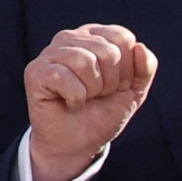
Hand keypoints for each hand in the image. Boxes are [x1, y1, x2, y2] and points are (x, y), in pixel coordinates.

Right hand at [23, 24, 157, 180]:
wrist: (78, 145)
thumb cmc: (103, 112)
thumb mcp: (134, 90)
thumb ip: (146, 67)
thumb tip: (140, 47)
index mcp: (95, 34)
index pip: (124, 38)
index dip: (128, 69)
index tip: (116, 86)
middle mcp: (71, 37)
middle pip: (108, 51)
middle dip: (110, 83)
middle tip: (97, 95)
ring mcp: (50, 52)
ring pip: (85, 62)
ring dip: (92, 91)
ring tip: (84, 98)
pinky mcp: (36, 71)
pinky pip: (64, 78)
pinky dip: (74, 98)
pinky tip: (68, 103)